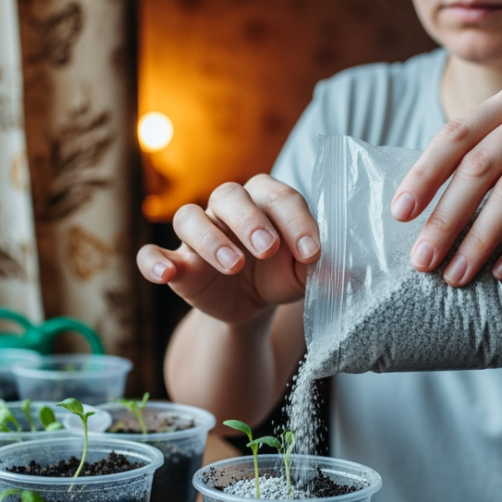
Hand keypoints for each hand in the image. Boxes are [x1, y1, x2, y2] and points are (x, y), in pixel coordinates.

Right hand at [137, 175, 320, 324]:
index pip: (278, 197)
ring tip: (234, 265)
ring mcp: (197, 233)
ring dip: (210, 239)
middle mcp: (228, 209)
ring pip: (189, 218)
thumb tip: (351, 275)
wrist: (253, 305)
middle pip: (229, 196)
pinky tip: (168, 273)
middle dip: (250, 221)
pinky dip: (154, 260)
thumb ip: (323, 268)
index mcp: (265, 200)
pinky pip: (150, 253)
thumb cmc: (281, 274)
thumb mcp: (305, 274)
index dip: (296, 222)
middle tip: (268, 249)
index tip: (312, 253)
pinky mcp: (176, 261)